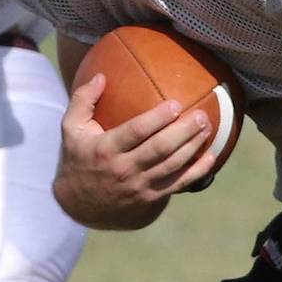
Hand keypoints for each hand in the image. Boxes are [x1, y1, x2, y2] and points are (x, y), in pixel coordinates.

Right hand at [53, 72, 214, 229]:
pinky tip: (211, 157)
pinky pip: (178, 184)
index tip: (175, 104)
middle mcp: (124, 169)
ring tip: (207, 128)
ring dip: (193, 147)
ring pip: (172, 165)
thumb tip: (100, 76)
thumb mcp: (70, 128)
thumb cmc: (77, 159)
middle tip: (200, 115)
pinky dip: (197, 171)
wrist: (79, 205)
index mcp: (106, 149)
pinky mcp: (150, 199)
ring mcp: (139, 187)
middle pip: (160, 149)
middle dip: (183, 131)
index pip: (136, 132)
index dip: (157, 118)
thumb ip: (82, 100)